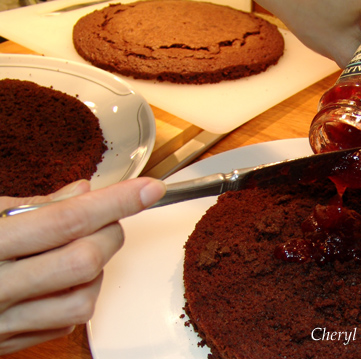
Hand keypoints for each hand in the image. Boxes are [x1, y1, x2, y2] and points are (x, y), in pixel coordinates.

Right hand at [0, 177, 165, 353]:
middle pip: (84, 260)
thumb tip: (86, 191)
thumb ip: (32, 204)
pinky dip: (79, 296)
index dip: (115, 201)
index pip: (65, 219)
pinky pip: (66, 324)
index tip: (150, 188)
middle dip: (111, 234)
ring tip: (80, 251)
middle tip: (105, 220)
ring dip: (98, 270)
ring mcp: (1, 322)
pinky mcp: (7, 344)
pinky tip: (62, 280)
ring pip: (83, 300)